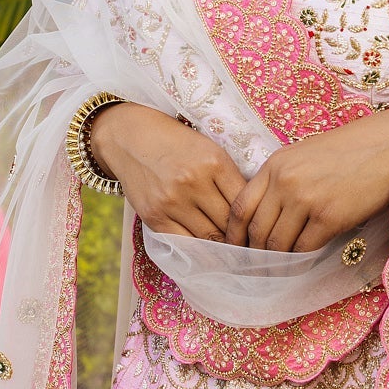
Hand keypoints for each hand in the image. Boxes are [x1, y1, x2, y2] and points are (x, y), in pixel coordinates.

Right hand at [87, 102, 246, 240]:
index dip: (254, 222)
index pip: (244, 204)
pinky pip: (184, 243)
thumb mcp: (209, 149)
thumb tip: (254, 213)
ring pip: (208, 238)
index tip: (258, 231)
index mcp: (214, 162)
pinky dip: (198, 250)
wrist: (130, 137)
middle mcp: (193, 182)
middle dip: (240, 239)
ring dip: (220, 247)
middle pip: (228, 225)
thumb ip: (230, 178)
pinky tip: (206, 252)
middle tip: (249, 248)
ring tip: (230, 252)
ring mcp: (172, 201)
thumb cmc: (176, 144)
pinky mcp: (154, 216)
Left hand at [225, 107, 388, 253]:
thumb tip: (264, 217)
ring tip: (277, 270)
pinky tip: (301, 264)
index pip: (240, 207)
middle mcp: (285, 182)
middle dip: (253, 253)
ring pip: (278, 243)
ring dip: (276, 261)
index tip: (235, 249)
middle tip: (255, 267)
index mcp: (274, 165)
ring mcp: (306, 200)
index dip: (234, 234)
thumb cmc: (346, 152)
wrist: (385, 148)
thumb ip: (278, 181)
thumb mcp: (301, 157)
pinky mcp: (329, 217)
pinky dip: (300, 261)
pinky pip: (305, 248)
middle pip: (256, 230)